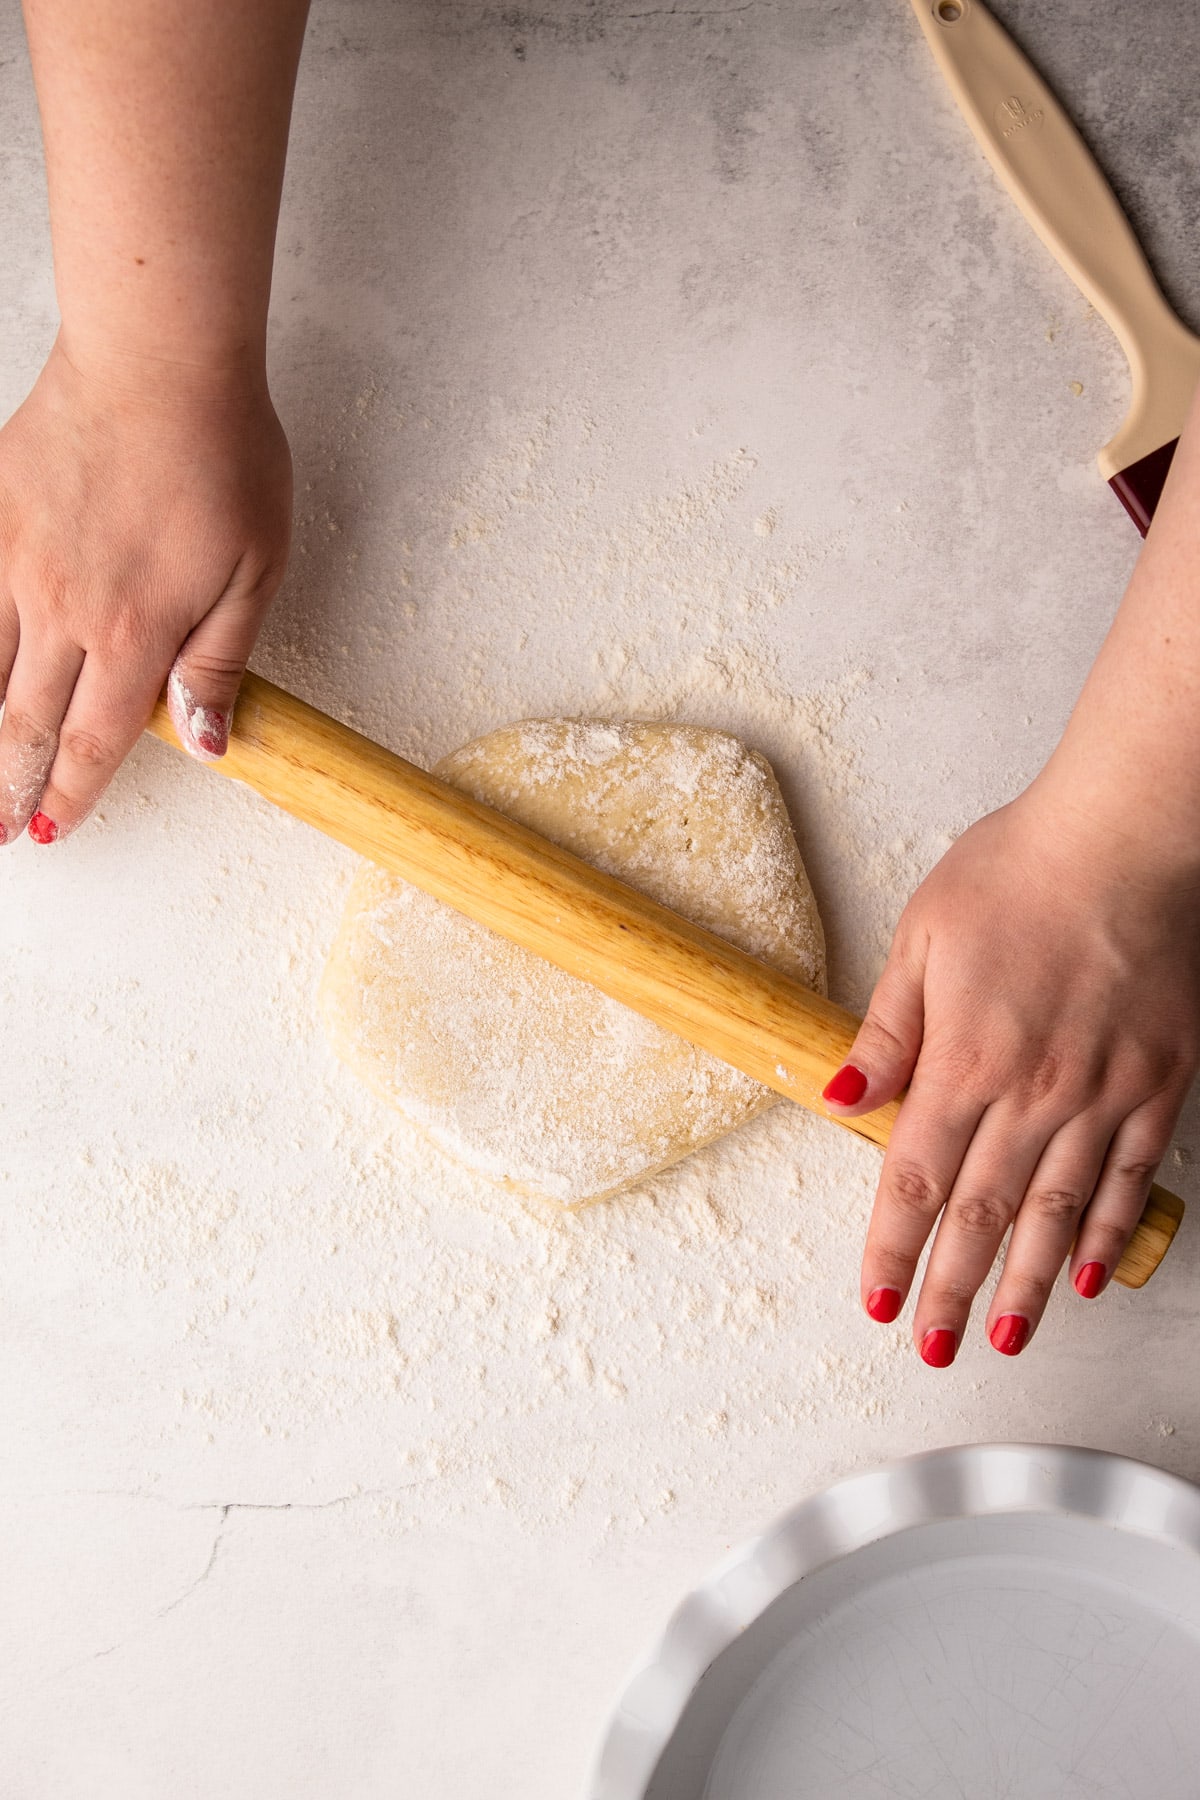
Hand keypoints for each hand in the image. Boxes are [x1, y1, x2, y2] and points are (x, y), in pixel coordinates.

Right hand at [0, 335, 291, 843]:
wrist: (156, 359)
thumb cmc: (220, 456)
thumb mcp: (255, 571)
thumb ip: (218, 662)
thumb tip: (205, 743)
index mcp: (135, 631)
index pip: (94, 740)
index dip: (72, 795)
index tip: (54, 831)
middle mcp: (63, 608)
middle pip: (26, 721)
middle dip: (12, 786)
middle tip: (3, 830)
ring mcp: (15, 561)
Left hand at [823, 785, 1199, 1362]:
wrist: (1126, 837)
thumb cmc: (1018, 871)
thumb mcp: (922, 937)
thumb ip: (885, 1029)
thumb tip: (836, 1097)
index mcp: (965, 1058)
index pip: (915, 1180)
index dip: (894, 1249)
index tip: (878, 1300)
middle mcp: (1035, 1092)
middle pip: (981, 1214)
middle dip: (951, 1290)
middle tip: (933, 1347)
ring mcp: (1103, 1094)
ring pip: (1055, 1214)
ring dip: (1023, 1284)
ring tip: (1004, 1337)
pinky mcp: (1158, 1084)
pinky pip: (1129, 1178)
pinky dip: (1105, 1233)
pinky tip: (1085, 1275)